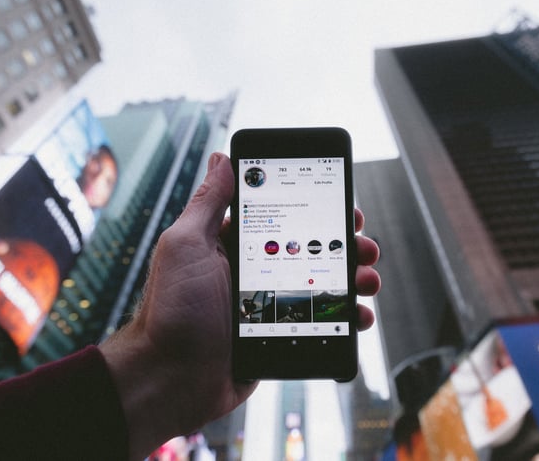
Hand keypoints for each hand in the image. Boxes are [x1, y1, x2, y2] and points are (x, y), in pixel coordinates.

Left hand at [100, 152, 380, 458]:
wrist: (170, 380)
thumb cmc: (171, 311)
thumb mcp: (186, 245)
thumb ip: (208, 203)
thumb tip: (222, 158)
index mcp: (233, 246)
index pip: (284, 217)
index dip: (317, 209)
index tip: (342, 204)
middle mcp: (255, 272)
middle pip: (312, 250)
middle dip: (345, 244)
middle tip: (364, 245)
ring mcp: (270, 306)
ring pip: (324, 286)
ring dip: (353, 279)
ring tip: (367, 280)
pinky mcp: (281, 337)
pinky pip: (322, 323)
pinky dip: (345, 319)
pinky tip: (359, 315)